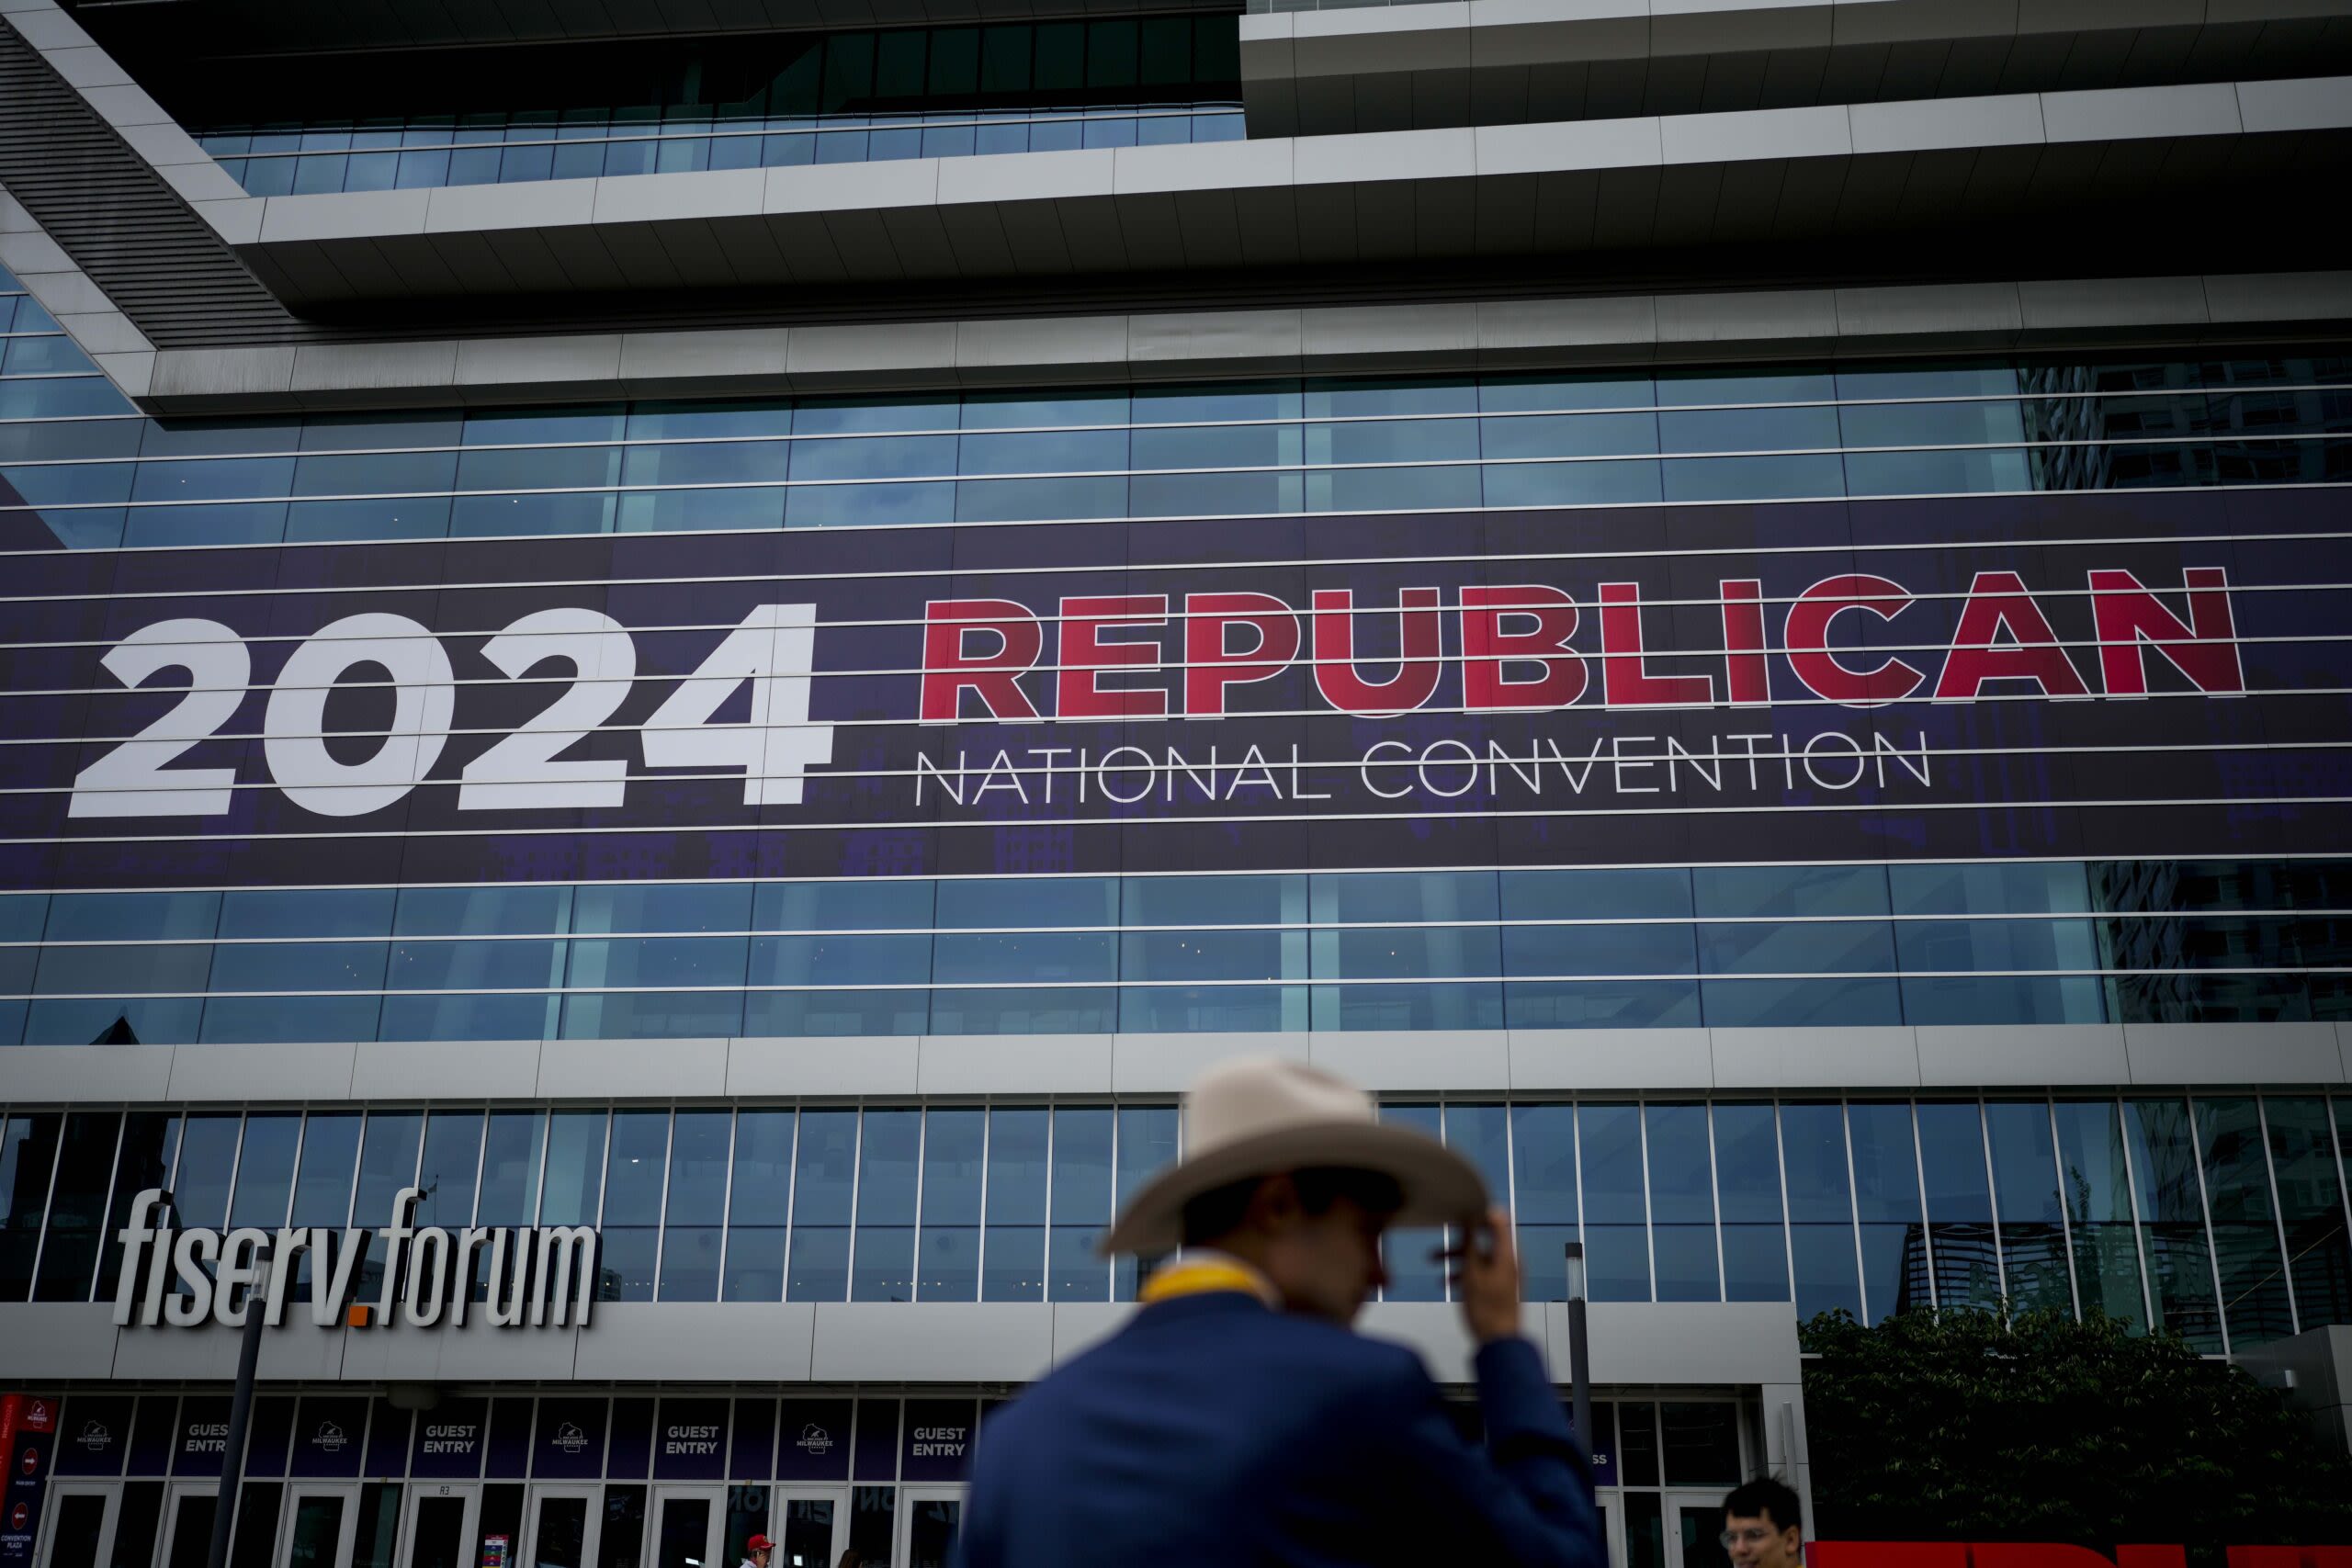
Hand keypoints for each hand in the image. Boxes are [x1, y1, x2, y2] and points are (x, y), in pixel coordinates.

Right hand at [1442, 1208, 1522, 1344]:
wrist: (1499, 1341)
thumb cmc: (1485, 1307)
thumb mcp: (1472, 1271)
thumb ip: (1471, 1242)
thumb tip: (1472, 1216)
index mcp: (1506, 1253)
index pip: (1496, 1220)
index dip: (1477, 1214)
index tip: (1457, 1212)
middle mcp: (1508, 1260)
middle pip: (1483, 1239)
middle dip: (1459, 1241)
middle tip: (1440, 1239)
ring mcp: (1505, 1274)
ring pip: (1479, 1256)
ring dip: (1457, 1258)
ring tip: (1433, 1261)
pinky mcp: (1499, 1287)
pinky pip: (1481, 1271)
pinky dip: (1465, 1272)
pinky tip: (1446, 1282)